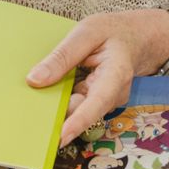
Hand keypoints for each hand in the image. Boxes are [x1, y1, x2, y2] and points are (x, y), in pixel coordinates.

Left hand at [27, 9, 168, 145]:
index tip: (60, 137)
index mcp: (116, 74)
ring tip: (38, 93)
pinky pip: (76, 103)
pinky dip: (62, 97)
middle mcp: (113, 94)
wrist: (138, 36)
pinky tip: (51, 87)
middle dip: (57, 111)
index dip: (78, 121)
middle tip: (30, 107)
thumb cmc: (115, 31)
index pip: (96, 103)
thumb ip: (62, 55)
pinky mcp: (97, 101)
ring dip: (57, 103)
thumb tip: (35, 80)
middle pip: (81, 110)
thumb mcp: (87, 32)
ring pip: (77, 109)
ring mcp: (105, 100)